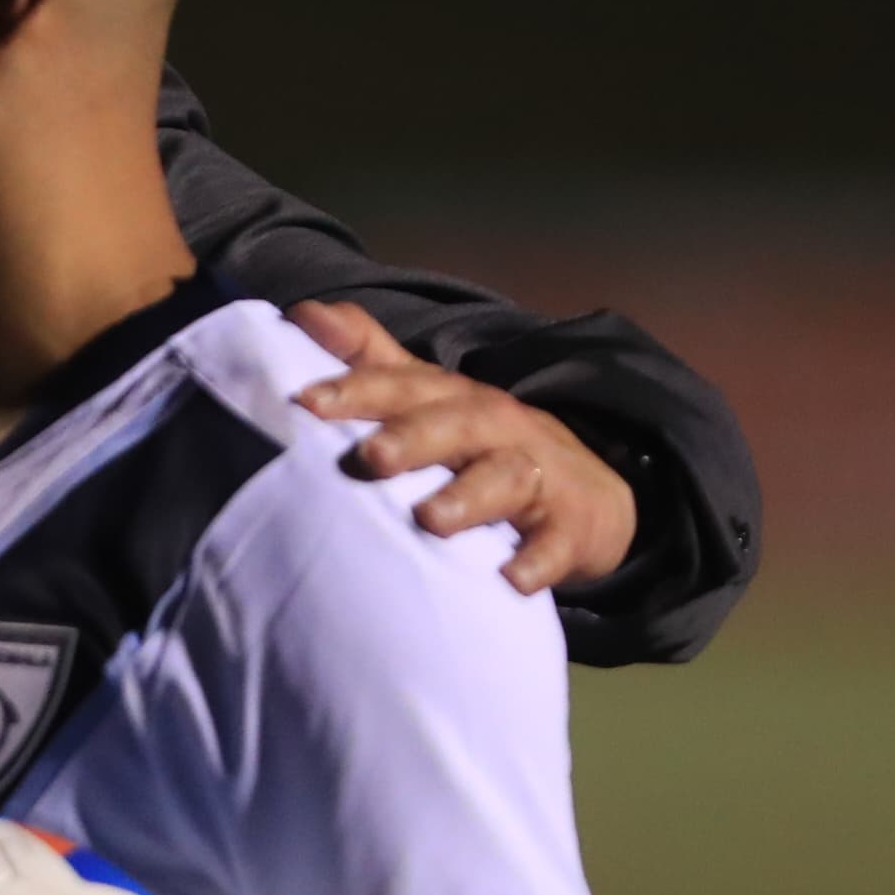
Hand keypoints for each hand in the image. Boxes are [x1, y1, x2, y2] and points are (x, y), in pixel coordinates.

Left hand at [288, 301, 635, 595]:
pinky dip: (537, 560)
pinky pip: (556, 543)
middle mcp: (495, 427)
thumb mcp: (433, 399)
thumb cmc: (486, 447)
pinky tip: (511, 580)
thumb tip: (304, 314)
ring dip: (468, 498)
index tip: (307, 400)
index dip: (358, 390)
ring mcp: (537, 474)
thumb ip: (371, 359)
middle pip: (455, 424)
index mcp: (452, 399)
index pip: (402, 386)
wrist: (590, 498)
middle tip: (369, 457)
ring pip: (504, 478)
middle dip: (412, 437)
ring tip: (431, 519)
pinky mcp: (570, 527)